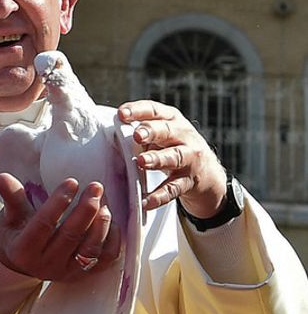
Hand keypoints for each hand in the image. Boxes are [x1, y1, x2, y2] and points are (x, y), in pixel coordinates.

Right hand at [0, 174, 121, 281]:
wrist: (20, 262)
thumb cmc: (15, 233)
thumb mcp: (8, 215)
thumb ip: (11, 197)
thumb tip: (3, 177)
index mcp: (23, 250)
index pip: (43, 224)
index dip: (58, 203)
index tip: (72, 182)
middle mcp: (45, 265)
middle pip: (70, 236)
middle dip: (86, 209)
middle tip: (95, 186)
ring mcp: (67, 272)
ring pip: (90, 249)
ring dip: (101, 223)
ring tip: (104, 202)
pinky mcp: (83, 275)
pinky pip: (105, 259)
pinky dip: (113, 240)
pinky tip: (111, 221)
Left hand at [118, 99, 228, 216]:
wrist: (207, 173)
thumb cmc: (172, 147)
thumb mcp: (160, 134)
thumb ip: (140, 130)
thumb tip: (107, 129)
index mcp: (172, 120)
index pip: (154, 111)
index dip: (138, 111)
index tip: (121, 114)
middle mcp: (184, 136)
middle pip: (167, 131)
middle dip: (152, 132)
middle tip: (137, 136)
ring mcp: (189, 159)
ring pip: (174, 157)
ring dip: (157, 159)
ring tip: (141, 162)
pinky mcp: (189, 181)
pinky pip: (173, 189)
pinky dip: (160, 196)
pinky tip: (147, 202)